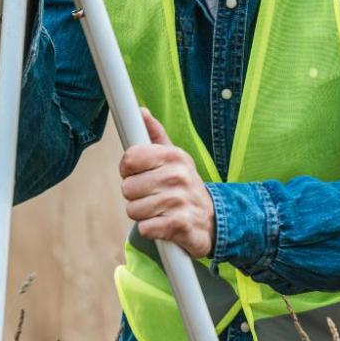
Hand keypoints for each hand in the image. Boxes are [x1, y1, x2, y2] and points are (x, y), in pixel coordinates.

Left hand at [119, 109, 214, 257]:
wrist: (212, 220)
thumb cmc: (184, 186)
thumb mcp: (174, 159)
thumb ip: (155, 135)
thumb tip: (141, 111)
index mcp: (173, 156)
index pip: (130, 159)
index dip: (127, 170)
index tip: (138, 174)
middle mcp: (177, 176)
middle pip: (127, 188)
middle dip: (135, 196)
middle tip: (153, 196)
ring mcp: (179, 200)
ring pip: (133, 209)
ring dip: (142, 214)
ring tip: (159, 210)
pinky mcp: (180, 225)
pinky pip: (144, 228)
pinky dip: (150, 229)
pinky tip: (163, 224)